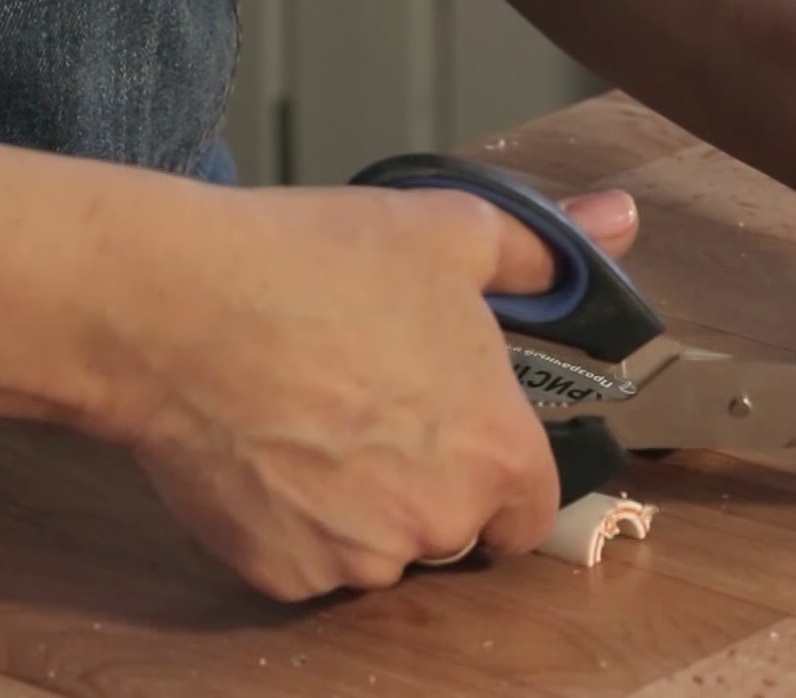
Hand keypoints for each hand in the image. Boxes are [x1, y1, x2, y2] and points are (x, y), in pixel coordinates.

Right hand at [84, 180, 637, 601]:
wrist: (177, 307)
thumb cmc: (318, 266)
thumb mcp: (450, 232)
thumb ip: (545, 249)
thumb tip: (617, 221)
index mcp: (496, 449)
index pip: (532, 508)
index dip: (501, 473)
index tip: (461, 436)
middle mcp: (438, 520)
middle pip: (453, 526)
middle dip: (425, 482)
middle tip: (370, 406)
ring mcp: (356, 557)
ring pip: (378, 549)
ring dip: (359, 508)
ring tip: (310, 419)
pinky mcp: (280, 573)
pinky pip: (305, 561)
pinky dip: (291, 523)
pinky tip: (265, 449)